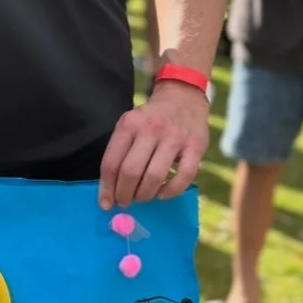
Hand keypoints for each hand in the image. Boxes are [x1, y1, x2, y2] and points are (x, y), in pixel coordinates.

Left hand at [98, 82, 209, 209]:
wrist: (183, 99)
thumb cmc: (150, 119)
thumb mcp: (130, 125)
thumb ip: (120, 152)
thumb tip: (110, 190)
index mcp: (129, 125)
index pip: (111, 162)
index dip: (107, 188)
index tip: (105, 203)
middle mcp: (151, 129)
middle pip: (131, 172)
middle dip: (124, 194)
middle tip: (124, 203)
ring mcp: (175, 138)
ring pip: (154, 177)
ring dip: (145, 195)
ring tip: (142, 198)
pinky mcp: (196, 147)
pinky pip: (183, 177)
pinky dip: (170, 192)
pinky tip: (162, 194)